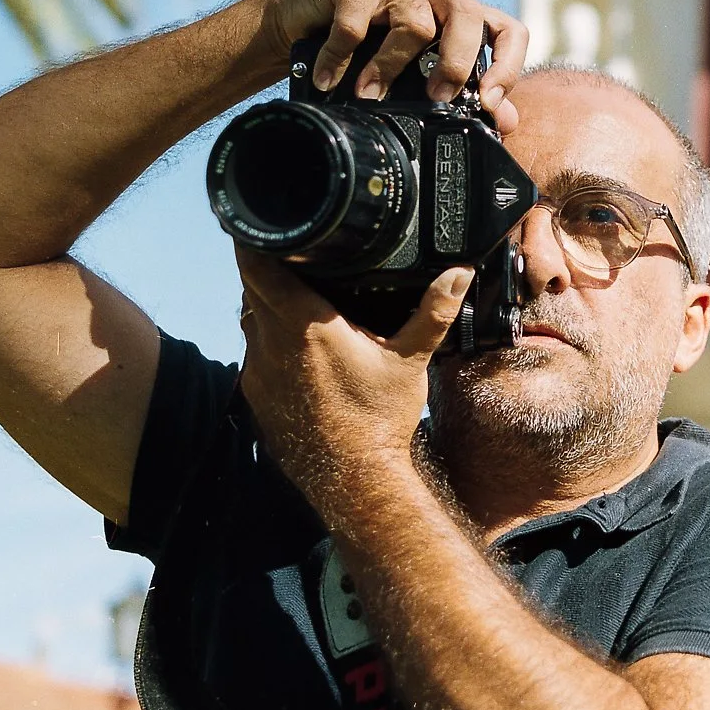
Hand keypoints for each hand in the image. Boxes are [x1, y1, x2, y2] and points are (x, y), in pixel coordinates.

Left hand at [235, 246, 473, 520]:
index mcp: (305, 325)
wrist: (353, 480)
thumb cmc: (380, 419)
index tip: (268, 228)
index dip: (256, 242)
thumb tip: (459, 272)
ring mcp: (258, 371)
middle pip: (251, 287)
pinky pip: (254, 352)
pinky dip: (269, 340)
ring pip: (250, 319)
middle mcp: (271, 343)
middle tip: (292, 254)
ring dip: (266, 304)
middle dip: (266, 268)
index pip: (258, 267)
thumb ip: (433, 311)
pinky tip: (297, 347)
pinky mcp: (255, 394)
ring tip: (297, 295)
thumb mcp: (411, 359)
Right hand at [262, 0, 526, 129]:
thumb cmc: (366, 40)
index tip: (488, 102)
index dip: (507, 65)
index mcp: (459, 11)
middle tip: (437, 98)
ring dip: (390, 67)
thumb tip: (504, 119)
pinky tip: (328, 77)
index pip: (506, 29)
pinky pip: (354, 24)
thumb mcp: (415, 67)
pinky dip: (339, 57)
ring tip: (369, 94)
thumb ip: (461, 87)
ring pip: (415, 22)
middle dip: (457, 64)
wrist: (303, 11)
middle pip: (468, 16)